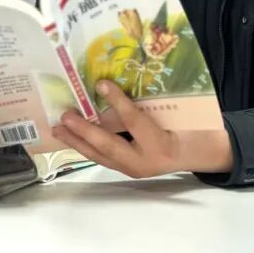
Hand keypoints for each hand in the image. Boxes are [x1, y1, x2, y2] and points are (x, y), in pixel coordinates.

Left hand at [51, 80, 233, 177]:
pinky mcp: (125, 170)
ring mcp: (133, 169)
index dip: (117, 103)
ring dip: (76, 141)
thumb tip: (118, 82)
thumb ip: (150, 105)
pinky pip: (101, 157)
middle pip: (109, 145)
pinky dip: (84, 146)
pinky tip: (70, 137)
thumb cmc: (189, 128)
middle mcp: (144, 162)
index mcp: (161, 145)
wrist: (196, 153)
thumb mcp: (176, 114)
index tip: (101, 84)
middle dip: (85, 131)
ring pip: (99, 155)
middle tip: (66, 116)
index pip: (134, 123)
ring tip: (57, 129)